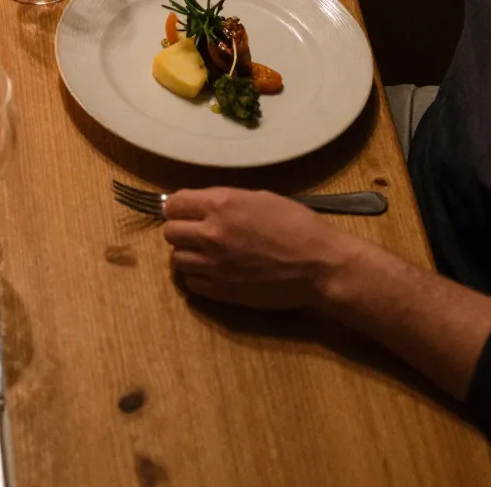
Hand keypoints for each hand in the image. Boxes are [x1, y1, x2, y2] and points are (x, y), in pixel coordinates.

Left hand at [163, 187, 360, 310]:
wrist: (320, 265)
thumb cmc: (297, 225)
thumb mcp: (260, 198)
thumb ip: (225, 200)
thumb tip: (202, 205)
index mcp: (220, 205)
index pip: (173, 204)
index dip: (177, 206)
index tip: (185, 211)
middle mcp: (210, 234)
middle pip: (170, 232)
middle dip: (181, 229)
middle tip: (196, 232)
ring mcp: (214, 265)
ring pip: (176, 259)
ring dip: (187, 254)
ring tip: (204, 253)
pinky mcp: (222, 291)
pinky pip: (192, 283)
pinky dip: (198, 277)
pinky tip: (213, 272)